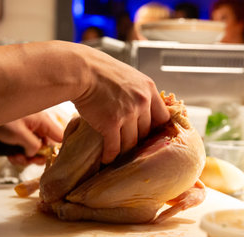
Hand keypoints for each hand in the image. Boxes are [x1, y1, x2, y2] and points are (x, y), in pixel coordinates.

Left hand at [0, 111, 62, 164]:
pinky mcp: (18, 139)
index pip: (59, 136)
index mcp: (42, 121)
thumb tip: (36, 154)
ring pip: (34, 151)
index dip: (57, 148)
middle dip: (38, 157)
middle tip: (30, 161)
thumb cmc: (1, 119)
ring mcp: (28, 133)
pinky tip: (12, 156)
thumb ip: (33, 146)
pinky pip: (24, 151)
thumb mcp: (19, 134)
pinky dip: (18, 156)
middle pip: (46, 146)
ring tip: (16, 157)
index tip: (51, 158)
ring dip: (26, 158)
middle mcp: (37, 127)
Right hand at [72, 45, 169, 163]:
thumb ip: (138, 91)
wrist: (81, 70)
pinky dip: (110, 156)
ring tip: (118, 156)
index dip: (156, 129)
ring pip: (132, 142)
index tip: (148, 135)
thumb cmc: (100, 72)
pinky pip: (114, 147)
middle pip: (146, 132)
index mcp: (148, 89)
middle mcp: (142, 101)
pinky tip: (106, 159)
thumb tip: (141, 108)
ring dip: (124, 151)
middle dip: (138, 140)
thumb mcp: (128, 76)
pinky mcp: (111, 123)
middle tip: (129, 147)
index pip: (163, 117)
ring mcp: (128, 113)